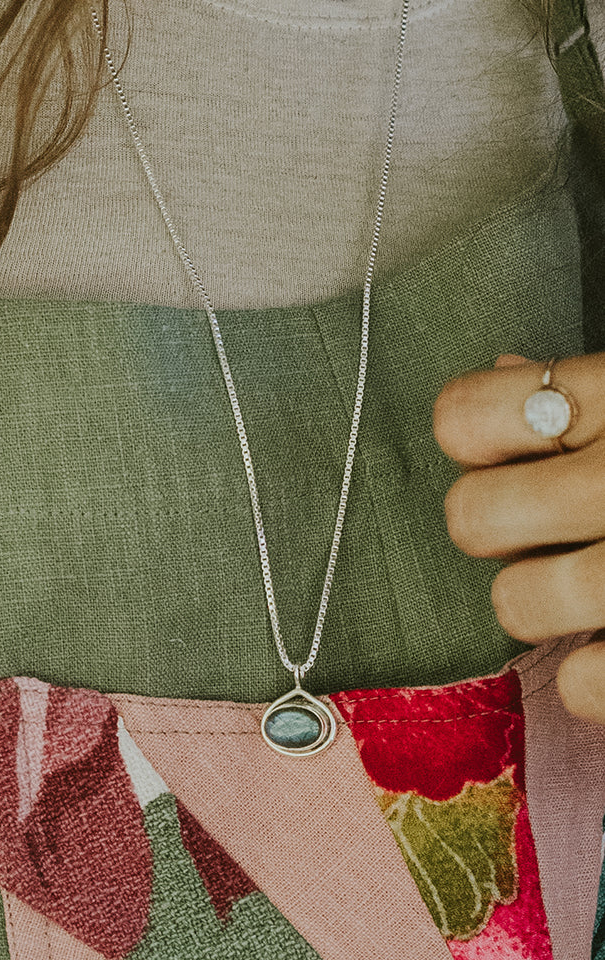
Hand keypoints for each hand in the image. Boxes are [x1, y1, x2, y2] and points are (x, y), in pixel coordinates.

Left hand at [433, 352, 604, 723]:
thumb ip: (587, 388)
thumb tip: (510, 367)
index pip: (461, 418)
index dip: (476, 438)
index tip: (510, 449)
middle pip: (470, 518)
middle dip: (500, 526)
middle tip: (546, 525)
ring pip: (515, 604)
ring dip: (544, 600)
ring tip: (590, 583)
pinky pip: (579, 686)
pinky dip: (594, 675)